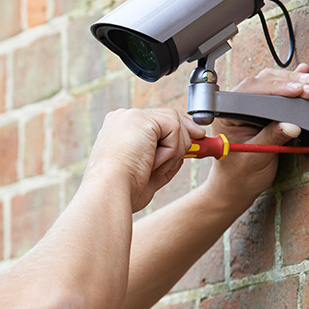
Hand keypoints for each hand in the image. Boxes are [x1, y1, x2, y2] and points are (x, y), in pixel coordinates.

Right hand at [87, 108, 204, 211]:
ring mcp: (131, 116)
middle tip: (200, 147)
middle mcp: (123, 119)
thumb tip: (184, 153)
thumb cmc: (122, 190)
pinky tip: (154, 162)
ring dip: (175, 150)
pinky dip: (172, 150)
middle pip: (167, 117)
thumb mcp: (147, 173)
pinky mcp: (141, 119)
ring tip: (156, 168)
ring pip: (174, 123)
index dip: (177, 133)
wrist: (109, 192)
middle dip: (186, 134)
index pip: (155, 123)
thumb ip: (164, 159)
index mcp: (120, 130)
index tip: (195, 143)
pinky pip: (174, 129)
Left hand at [207, 63, 308, 204]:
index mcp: (226, 115)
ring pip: (269, 84)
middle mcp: (235, 107)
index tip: (296, 90)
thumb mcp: (256, 157)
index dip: (274, 88)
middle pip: (261, 84)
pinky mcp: (261, 113)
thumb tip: (291, 125)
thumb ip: (272, 138)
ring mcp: (248, 108)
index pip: (249, 92)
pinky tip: (303, 79)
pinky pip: (275, 95)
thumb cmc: (239, 174)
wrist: (237, 187)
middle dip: (287, 83)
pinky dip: (290, 88)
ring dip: (291, 82)